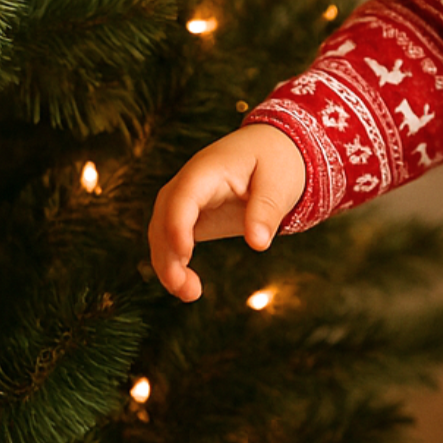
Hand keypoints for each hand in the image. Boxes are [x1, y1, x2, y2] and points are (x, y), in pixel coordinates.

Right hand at [148, 124, 306, 301]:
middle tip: (185, 289)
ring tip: (190, 294)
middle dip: (167, 254)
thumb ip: (267, 210)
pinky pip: (173, 240)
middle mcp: (187, 184)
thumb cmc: (276, 160)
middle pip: (164, 218)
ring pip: (162, 233)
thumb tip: (258, 244)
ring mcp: (185, 200)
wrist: (273, 148)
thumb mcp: (280, 181)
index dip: (177, 225)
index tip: (184, 254)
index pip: (182, 198)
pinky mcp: (191, 216)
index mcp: (207, 169)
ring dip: (168, 265)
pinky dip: (176, 263)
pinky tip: (188, 287)